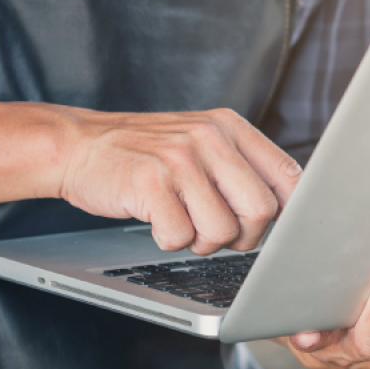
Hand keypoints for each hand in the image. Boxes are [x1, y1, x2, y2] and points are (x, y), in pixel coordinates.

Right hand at [58, 107, 300, 253]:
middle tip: (220, 233)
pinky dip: (169, 241)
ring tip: (183, 222)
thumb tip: (288, 208)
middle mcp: (210, 137)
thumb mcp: (200, 142)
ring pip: (222, 230)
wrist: (79, 145)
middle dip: (245, 237)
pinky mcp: (150, 182)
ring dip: (203, 242)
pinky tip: (157, 221)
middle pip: (261, 210)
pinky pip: (180, 237)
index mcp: (230, 127)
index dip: (290, 212)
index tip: (277, 228)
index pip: (288, 175)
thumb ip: (242, 167)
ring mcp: (180, 158)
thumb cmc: (146, 154)